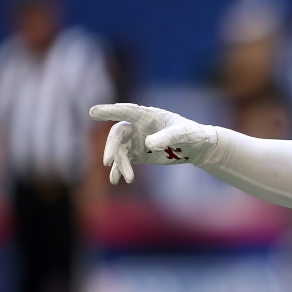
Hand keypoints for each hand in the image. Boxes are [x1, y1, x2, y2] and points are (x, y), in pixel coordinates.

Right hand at [89, 103, 216, 184]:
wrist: (197, 146)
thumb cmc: (192, 133)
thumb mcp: (183, 134)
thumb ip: (167, 137)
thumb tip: (148, 143)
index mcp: (147, 115)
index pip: (125, 111)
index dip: (109, 111)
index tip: (93, 112)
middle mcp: (138, 126)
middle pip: (118, 134)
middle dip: (111, 147)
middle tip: (108, 161)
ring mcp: (136, 140)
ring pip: (120, 150)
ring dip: (119, 164)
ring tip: (126, 178)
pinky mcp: (139, 154)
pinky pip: (124, 161)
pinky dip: (119, 170)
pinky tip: (116, 180)